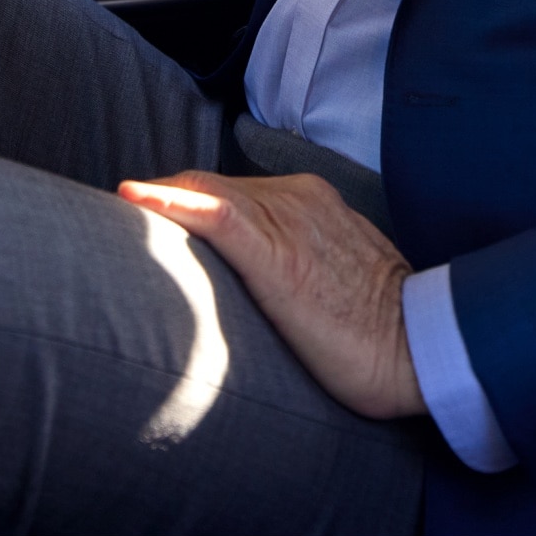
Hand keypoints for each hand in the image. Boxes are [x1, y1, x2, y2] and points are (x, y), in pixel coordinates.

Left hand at [117, 171, 423, 420]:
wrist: (426, 348)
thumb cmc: (383, 330)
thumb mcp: (337, 280)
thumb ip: (298, 265)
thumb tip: (256, 286)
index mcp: (311, 202)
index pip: (229, 191)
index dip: (182, 204)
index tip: (146, 225)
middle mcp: (296, 199)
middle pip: (207, 187)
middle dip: (161, 204)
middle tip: (115, 229)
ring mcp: (287, 221)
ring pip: (202, 195)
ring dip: (155, 206)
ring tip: (110, 222)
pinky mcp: (277, 254)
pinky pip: (214, 213)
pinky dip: (168, 203)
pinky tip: (133, 200)